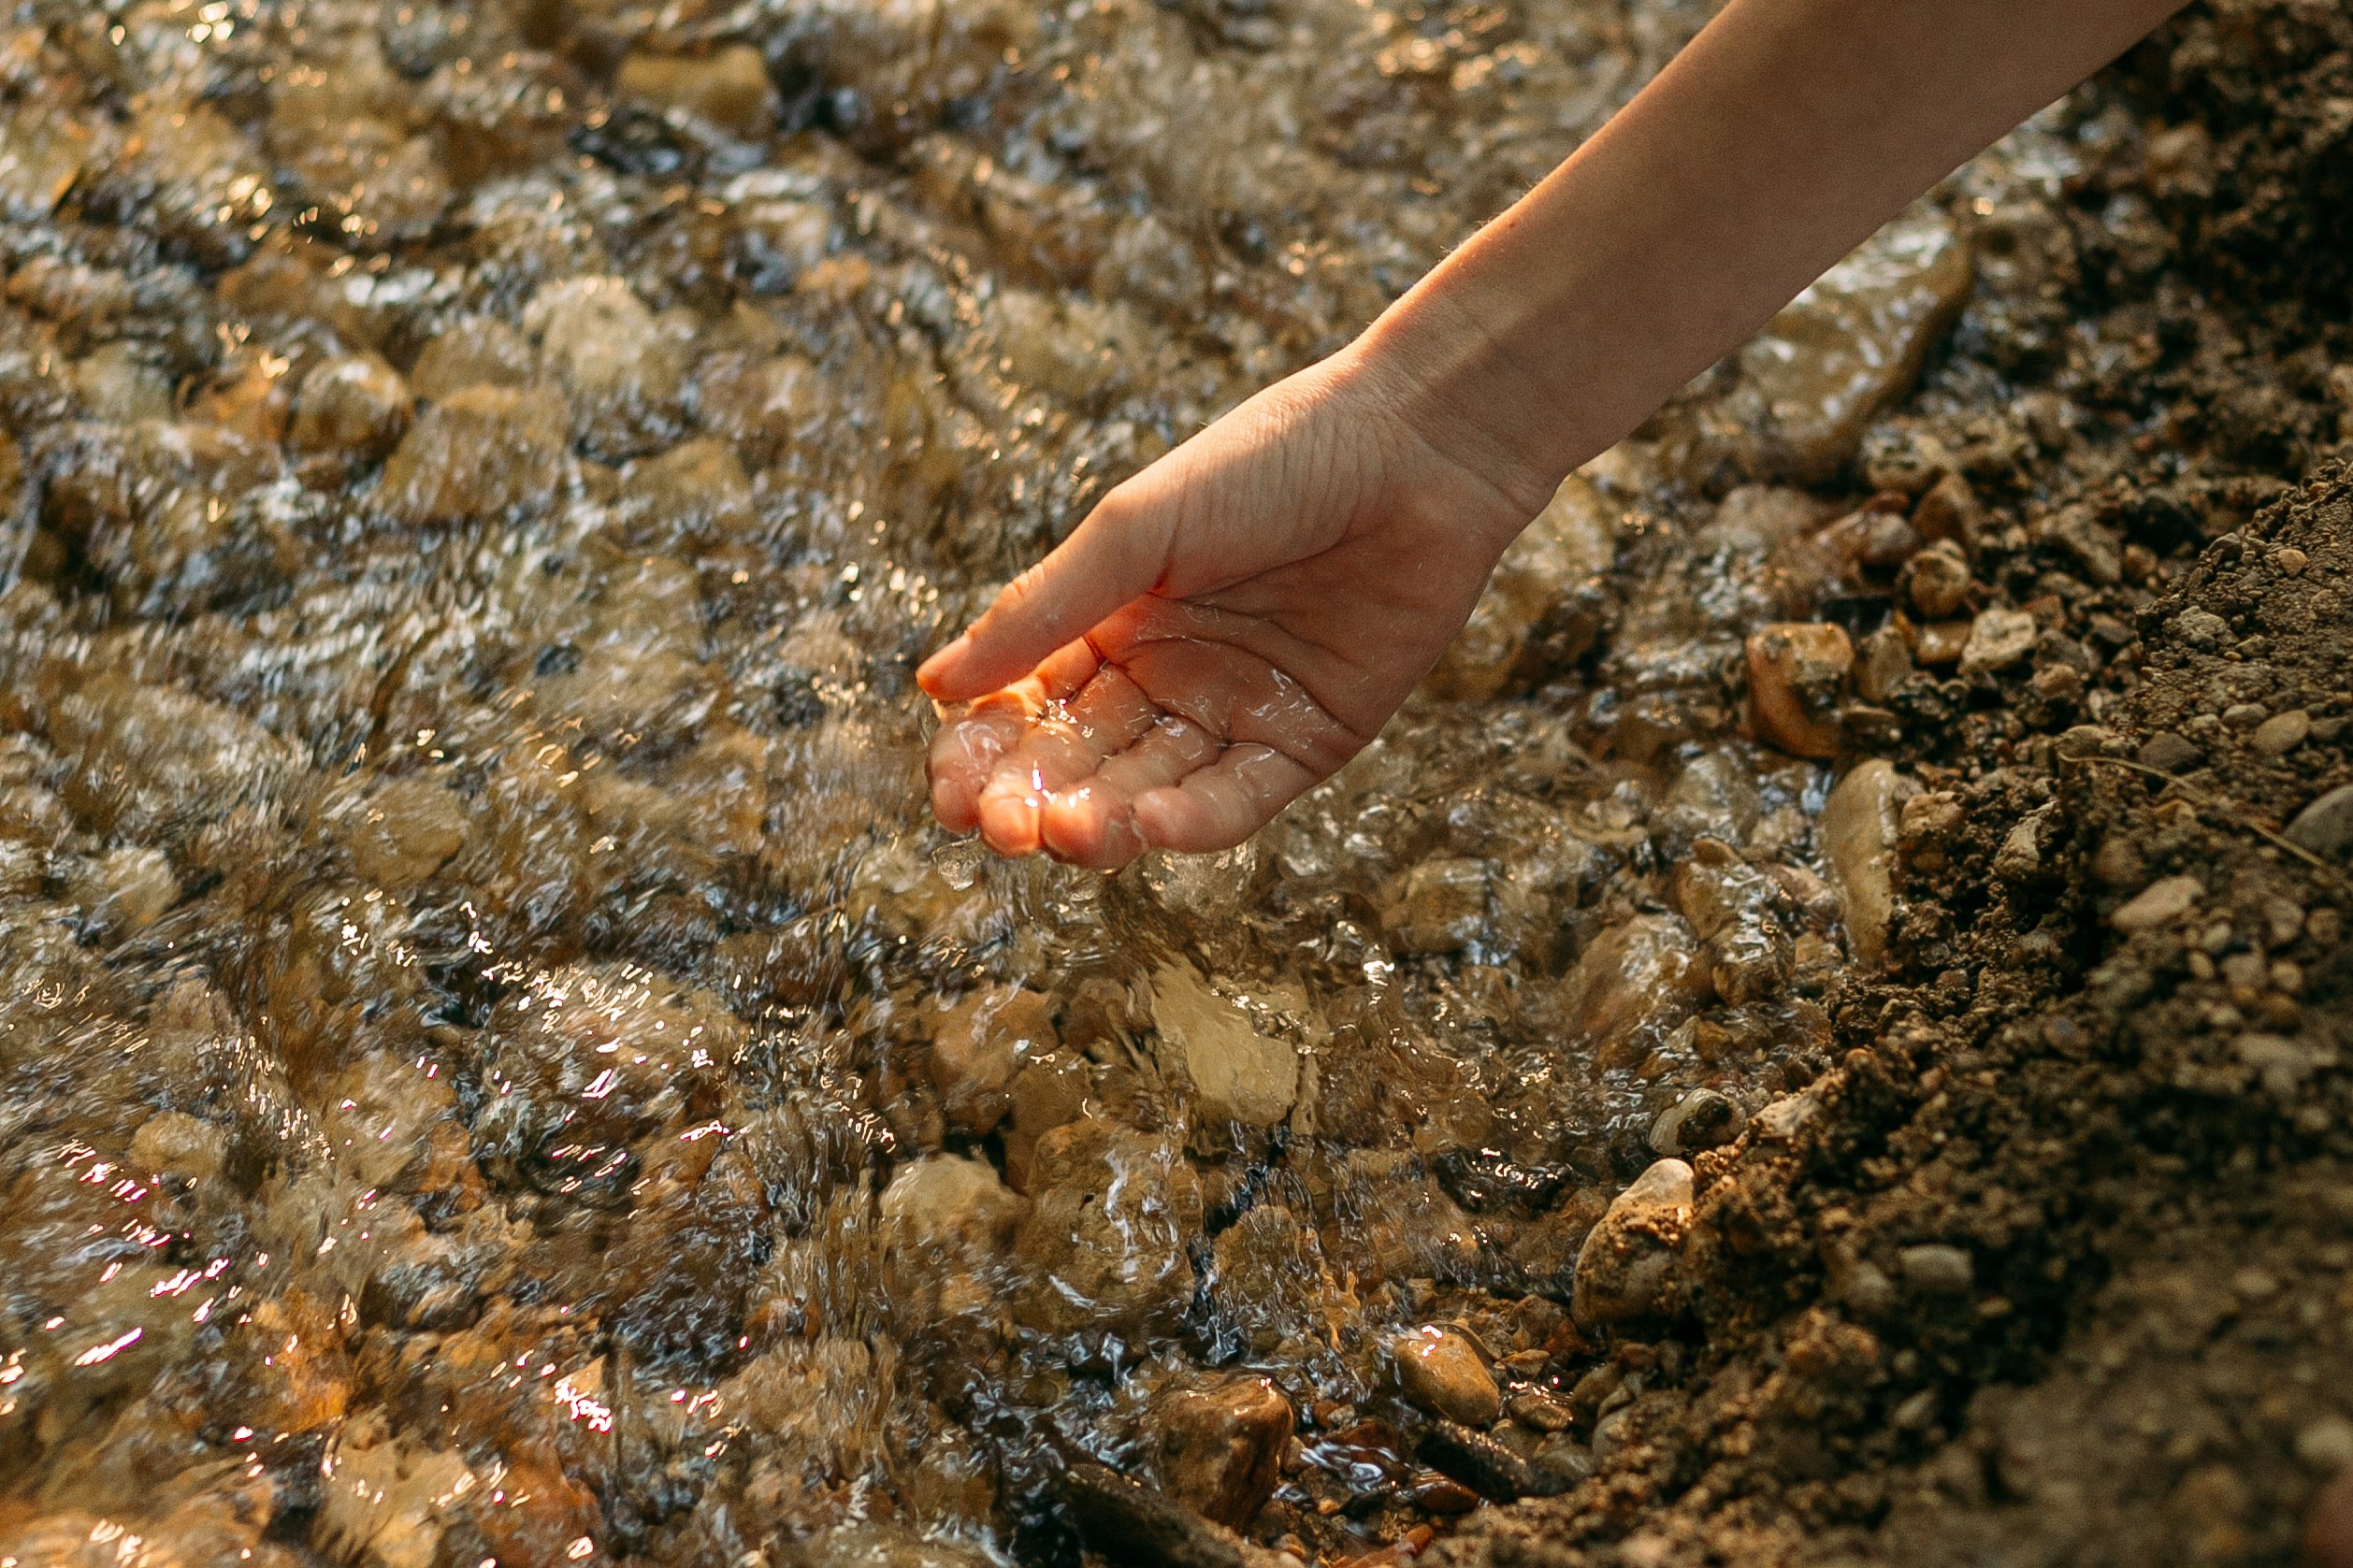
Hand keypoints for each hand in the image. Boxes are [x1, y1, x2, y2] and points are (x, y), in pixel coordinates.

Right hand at [917, 345, 1542, 870]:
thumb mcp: (1137, 530)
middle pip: (1082, 762)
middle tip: (996, 828)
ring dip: (1101, 821)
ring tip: (1062, 834)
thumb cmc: (1271, 461)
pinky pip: (1238, 800)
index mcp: (1113, 621)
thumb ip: (1042, 608)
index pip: (1028, 707)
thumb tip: (934, 683)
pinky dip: (1191, 821)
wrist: (1418, 448)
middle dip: (1031, 801)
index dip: (984, 753)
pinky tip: (1147, 825)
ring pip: (1149, 792)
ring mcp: (1236, 714)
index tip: (948, 789)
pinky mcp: (1308, 742)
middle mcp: (1168, 677)